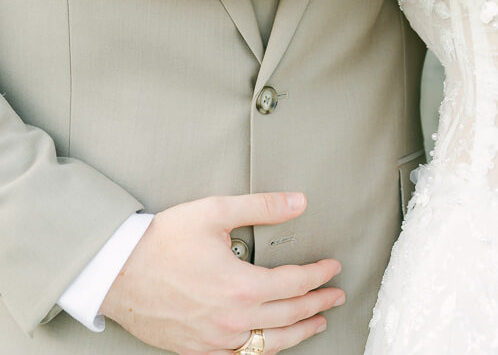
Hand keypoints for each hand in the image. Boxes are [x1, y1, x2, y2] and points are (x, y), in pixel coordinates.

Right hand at [101, 192, 343, 354]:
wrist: (118, 272)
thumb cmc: (162, 240)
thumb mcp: (215, 211)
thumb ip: (262, 207)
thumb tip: (299, 202)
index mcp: (241, 285)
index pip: (295, 284)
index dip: (319, 276)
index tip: (333, 268)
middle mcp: (233, 319)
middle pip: (289, 316)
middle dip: (317, 304)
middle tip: (335, 296)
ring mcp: (215, 341)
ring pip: (270, 344)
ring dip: (299, 333)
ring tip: (316, 323)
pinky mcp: (198, 351)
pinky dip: (265, 351)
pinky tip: (272, 344)